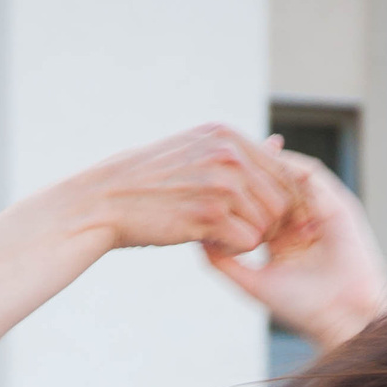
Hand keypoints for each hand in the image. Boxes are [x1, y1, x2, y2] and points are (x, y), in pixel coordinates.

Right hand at [61, 125, 302, 257]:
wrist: (104, 200)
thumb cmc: (149, 180)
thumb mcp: (194, 150)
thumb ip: (237, 152)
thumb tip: (279, 144)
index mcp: (227, 135)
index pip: (282, 171)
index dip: (274, 202)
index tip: (253, 216)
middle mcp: (228, 154)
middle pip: (279, 200)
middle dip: (264, 222)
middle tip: (235, 230)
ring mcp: (220, 182)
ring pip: (266, 223)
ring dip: (247, 237)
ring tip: (218, 235)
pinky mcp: (209, 214)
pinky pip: (248, 242)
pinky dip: (232, 250)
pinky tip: (209, 243)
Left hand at [207, 147, 386, 352]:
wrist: (343, 317)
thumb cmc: (302, 308)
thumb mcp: (252, 284)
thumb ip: (224, 262)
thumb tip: (196, 238)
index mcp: (279, 240)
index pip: (252, 205)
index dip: (232, 191)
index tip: (208, 175)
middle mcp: (300, 222)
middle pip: (269, 186)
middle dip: (247, 169)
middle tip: (223, 149)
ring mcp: (319, 212)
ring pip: (288, 177)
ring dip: (267, 163)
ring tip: (243, 151)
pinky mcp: (338, 205)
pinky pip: (313, 177)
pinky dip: (292, 166)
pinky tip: (272, 160)